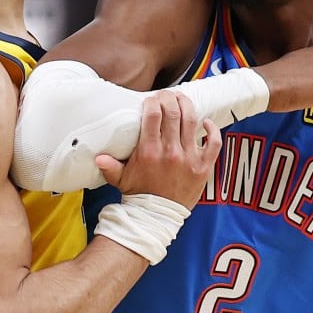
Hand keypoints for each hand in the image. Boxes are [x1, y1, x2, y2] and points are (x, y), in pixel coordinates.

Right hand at [95, 91, 221, 209]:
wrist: (157, 217)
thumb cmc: (139, 194)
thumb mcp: (120, 179)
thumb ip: (109, 166)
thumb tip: (98, 156)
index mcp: (149, 151)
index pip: (153, 115)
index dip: (153, 102)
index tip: (151, 99)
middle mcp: (170, 152)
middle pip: (173, 112)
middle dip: (169, 98)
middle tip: (167, 95)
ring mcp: (189, 158)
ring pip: (192, 121)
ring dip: (187, 105)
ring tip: (182, 100)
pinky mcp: (203, 166)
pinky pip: (214, 143)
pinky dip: (212, 129)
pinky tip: (206, 122)